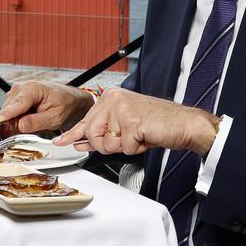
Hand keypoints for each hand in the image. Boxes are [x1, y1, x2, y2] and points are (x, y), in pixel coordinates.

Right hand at [0, 80, 93, 134]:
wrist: (69, 99)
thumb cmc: (65, 105)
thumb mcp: (55, 118)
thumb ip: (36, 122)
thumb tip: (20, 125)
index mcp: (34, 88)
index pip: (17, 103)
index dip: (7, 114)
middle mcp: (23, 87)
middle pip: (8, 108)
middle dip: (13, 121)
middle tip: (26, 130)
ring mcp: (17, 91)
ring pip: (7, 110)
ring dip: (15, 120)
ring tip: (32, 122)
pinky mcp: (15, 97)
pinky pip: (9, 110)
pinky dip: (16, 117)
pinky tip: (28, 118)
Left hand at [54, 87, 219, 156]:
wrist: (185, 123)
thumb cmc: (157, 124)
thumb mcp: (124, 125)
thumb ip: (102, 131)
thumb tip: (80, 142)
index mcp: (111, 97)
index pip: (86, 120)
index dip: (73, 134)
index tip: (61, 141)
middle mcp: (113, 99)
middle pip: (92, 135)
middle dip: (108, 145)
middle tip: (127, 138)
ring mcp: (122, 109)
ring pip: (106, 144)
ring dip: (124, 147)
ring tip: (138, 135)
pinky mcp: (132, 121)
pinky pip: (125, 148)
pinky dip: (136, 149)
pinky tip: (146, 137)